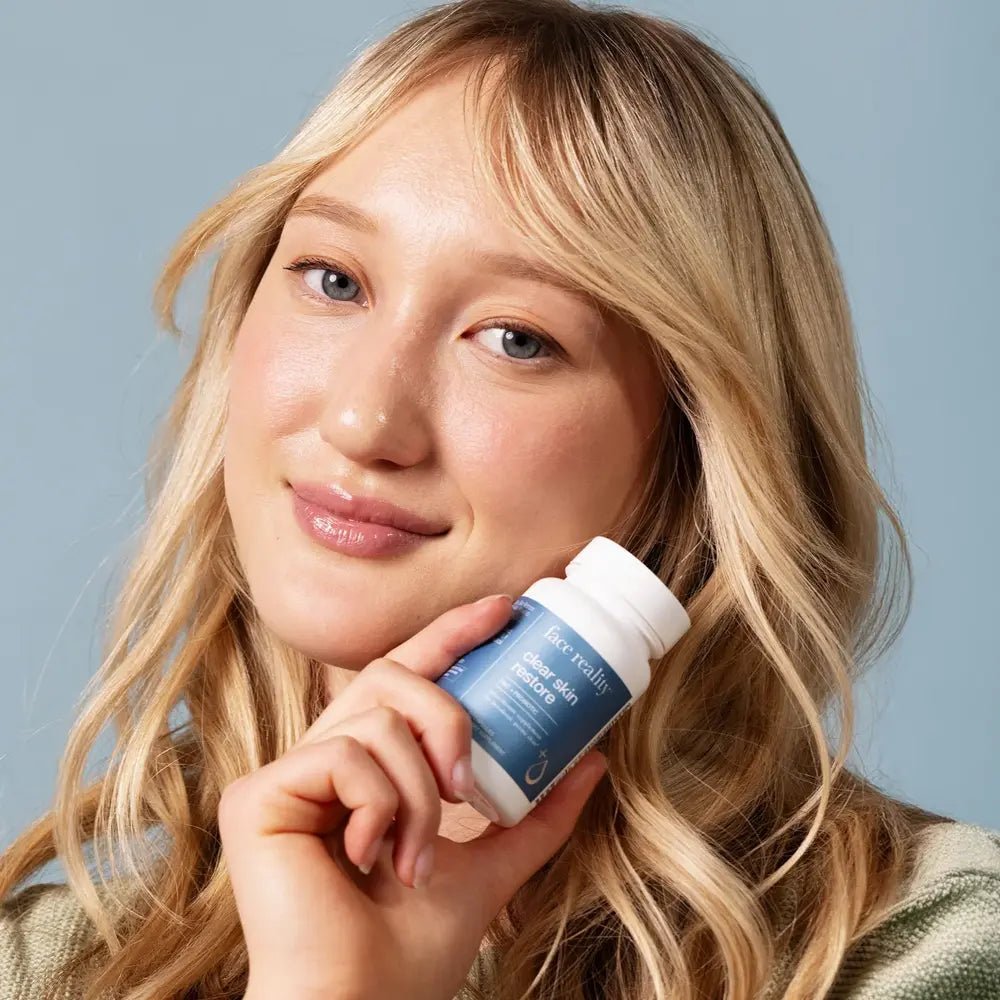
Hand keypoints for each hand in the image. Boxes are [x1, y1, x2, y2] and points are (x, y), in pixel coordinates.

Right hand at [219, 594, 608, 999]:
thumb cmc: (411, 951)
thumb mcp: (489, 865)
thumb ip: (534, 815)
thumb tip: (591, 761)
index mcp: (362, 770)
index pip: (403, 678)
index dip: (449, 636)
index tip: (504, 609)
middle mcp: (319, 761)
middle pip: (389, 677)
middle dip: (447, 715)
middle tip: (470, 781)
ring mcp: (285, 776)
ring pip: (376, 719)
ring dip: (421, 791)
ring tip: (419, 856)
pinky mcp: (257, 794)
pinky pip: (345, 755)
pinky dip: (380, 805)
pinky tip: (372, 858)